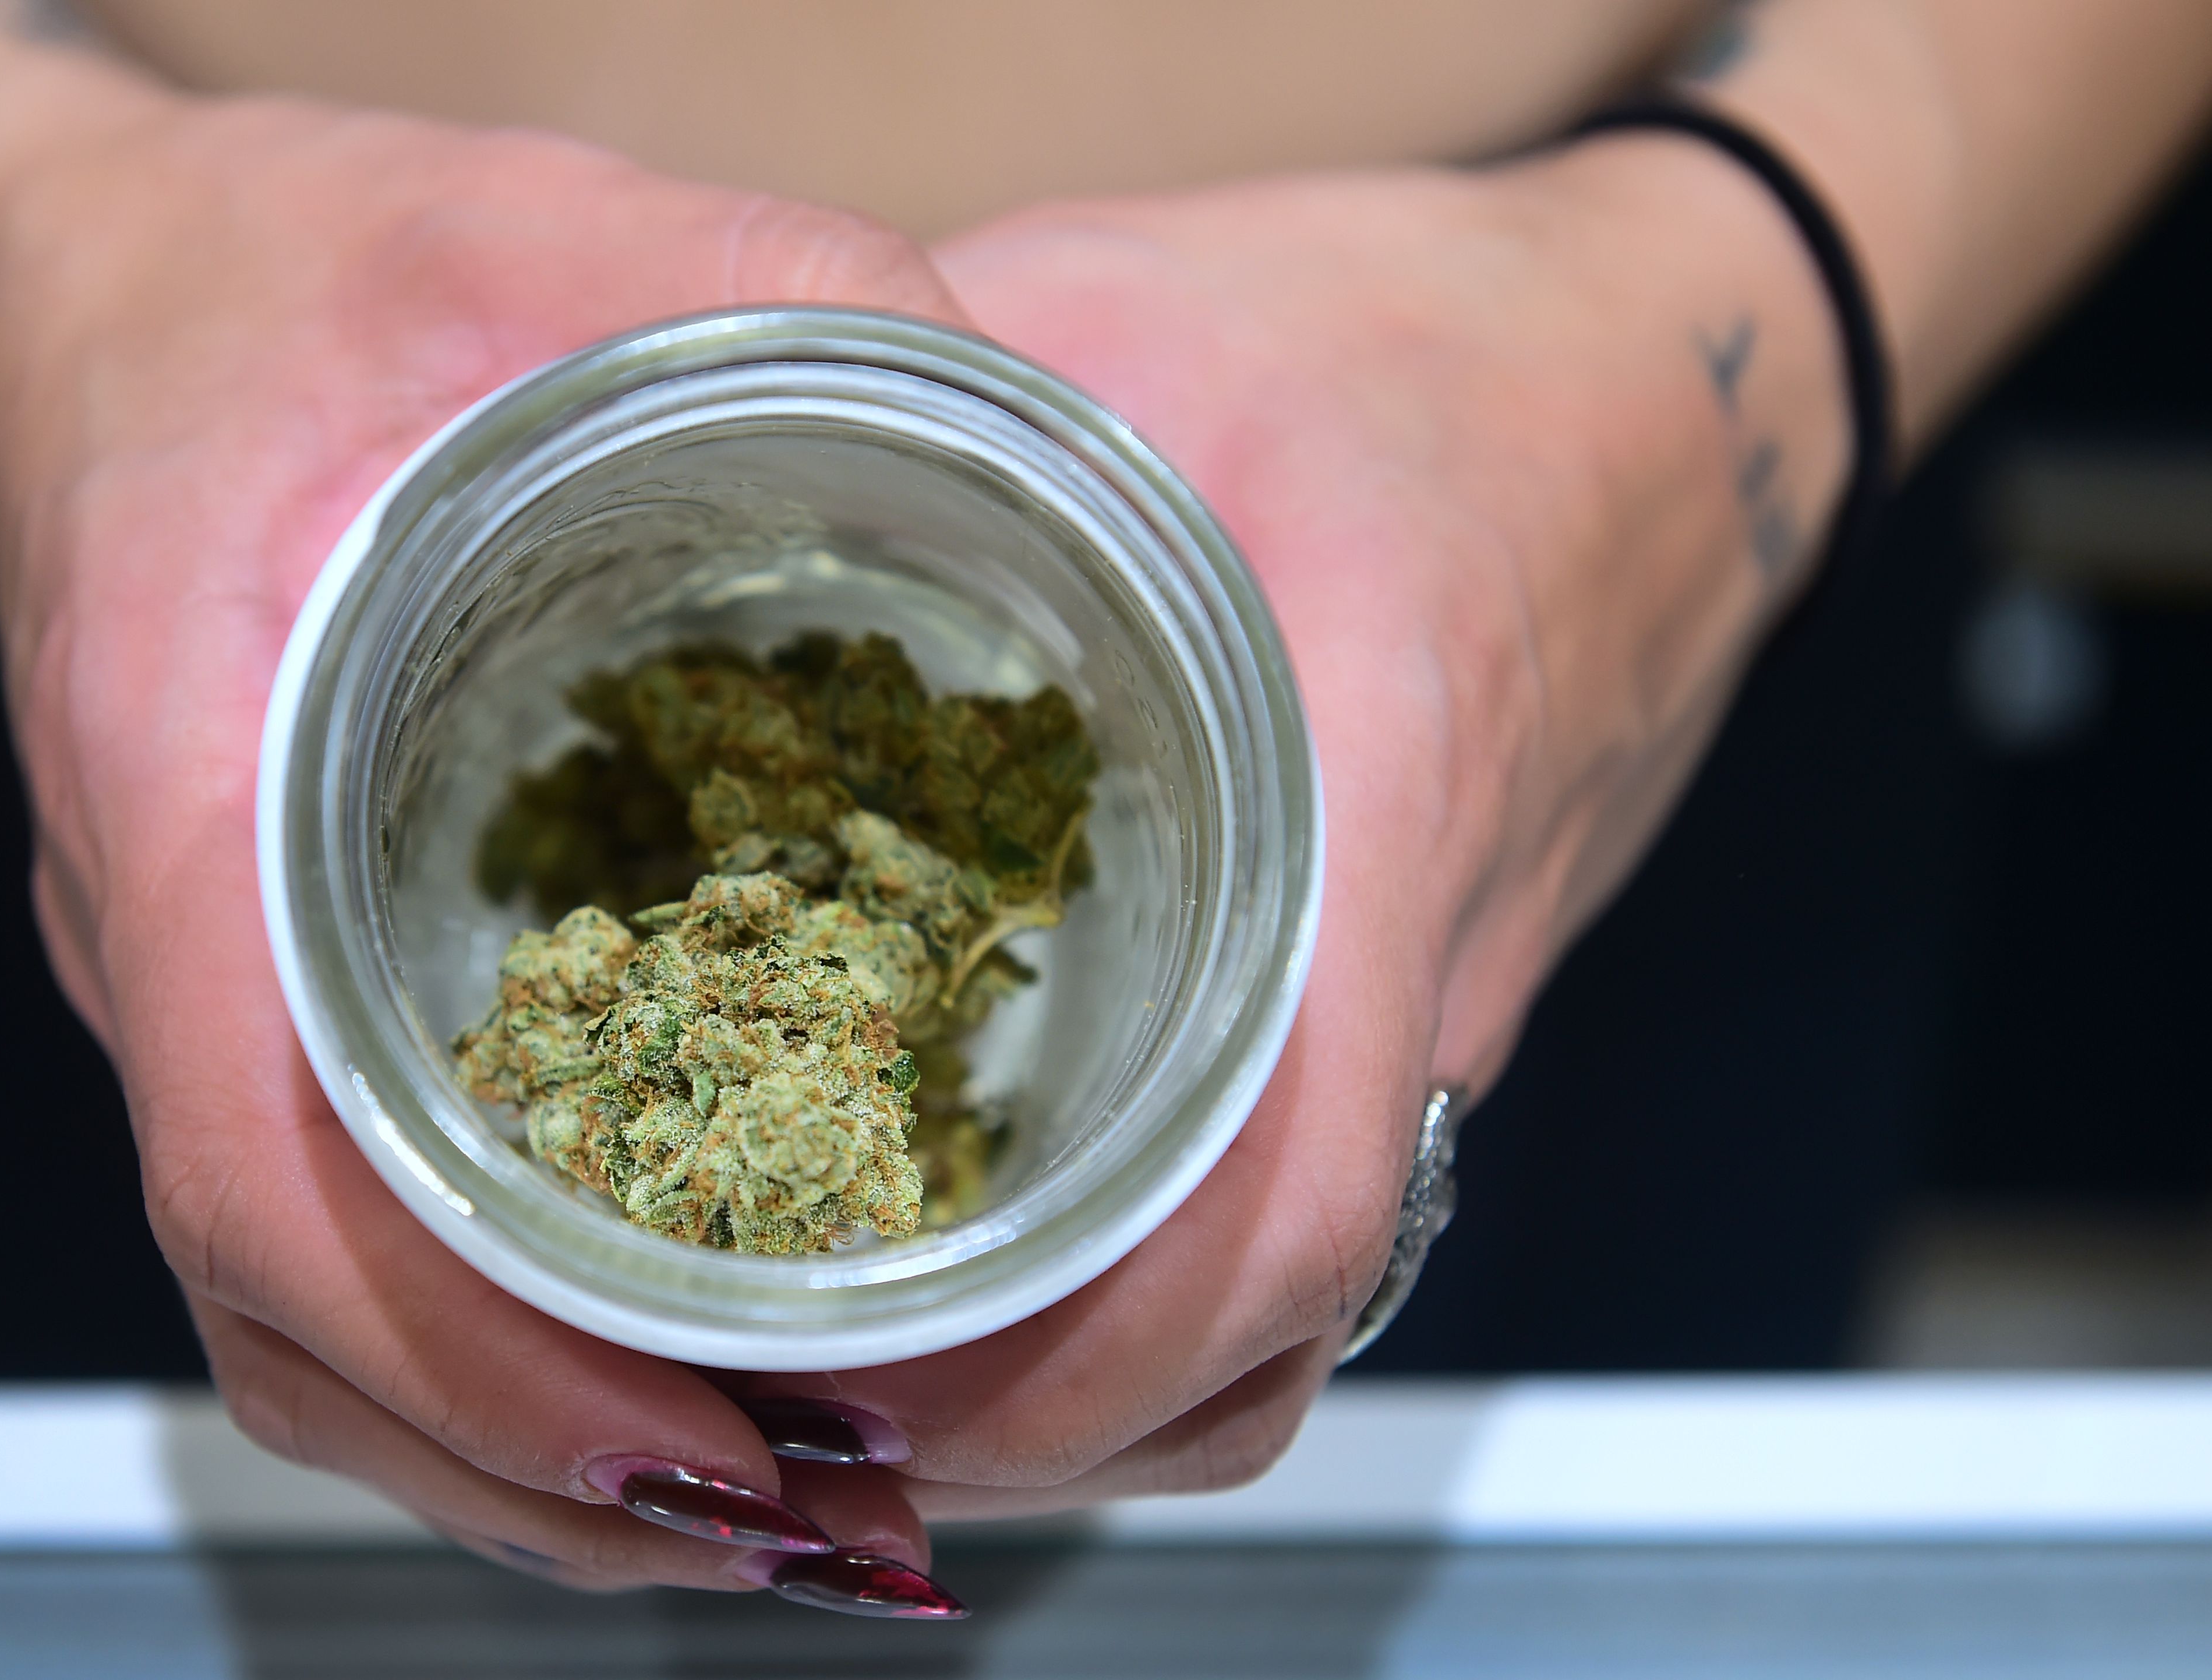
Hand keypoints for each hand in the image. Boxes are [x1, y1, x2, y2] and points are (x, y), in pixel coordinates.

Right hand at [0, 65, 976, 1594]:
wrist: (101, 294)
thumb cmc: (287, 277)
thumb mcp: (539, 234)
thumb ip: (782, 305)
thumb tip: (1031, 419)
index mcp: (187, 761)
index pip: (266, 1156)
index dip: (466, 1347)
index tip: (692, 1438)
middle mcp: (155, 924)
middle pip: (292, 1315)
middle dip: (542, 1462)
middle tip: (810, 1510)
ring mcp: (183, 989)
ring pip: (296, 1329)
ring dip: (513, 1461)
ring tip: (767, 1504)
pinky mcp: (241, 999)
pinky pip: (318, 1255)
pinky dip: (472, 1374)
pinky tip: (648, 1389)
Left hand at [714, 136, 1848, 1517]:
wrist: (1658, 382)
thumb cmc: (1417, 340)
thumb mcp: (1137, 319)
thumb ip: (917, 415)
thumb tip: (682, 462)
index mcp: (1369, 809)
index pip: (1276, 1209)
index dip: (1080, 1358)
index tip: (879, 1388)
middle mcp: (1419, 971)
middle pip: (1257, 1326)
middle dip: (1025, 1419)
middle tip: (793, 1400)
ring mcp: (1433, 1016)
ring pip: (1280, 1310)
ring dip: (1082, 1389)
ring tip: (862, 1367)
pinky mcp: (1412, 1012)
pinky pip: (1292, 1219)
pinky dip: (1145, 1293)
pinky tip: (983, 1243)